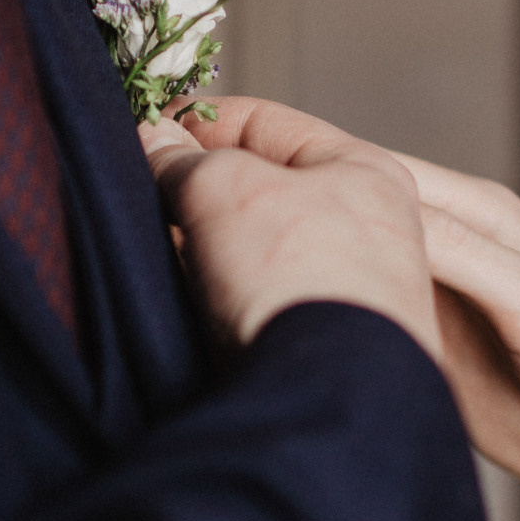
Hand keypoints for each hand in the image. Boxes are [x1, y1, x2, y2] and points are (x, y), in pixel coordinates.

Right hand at [140, 98, 440, 358]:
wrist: (327, 399)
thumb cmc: (299, 279)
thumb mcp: (224, 187)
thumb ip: (184, 158)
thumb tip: (154, 141)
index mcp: (366, 173)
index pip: (267, 123)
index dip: (199, 120)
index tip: (147, 129)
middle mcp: (371, 233)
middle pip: (262, 189)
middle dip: (200, 190)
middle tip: (151, 194)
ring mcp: (355, 298)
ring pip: (257, 252)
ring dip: (206, 250)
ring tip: (168, 256)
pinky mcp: (331, 354)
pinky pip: (261, 307)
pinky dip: (223, 301)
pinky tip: (194, 310)